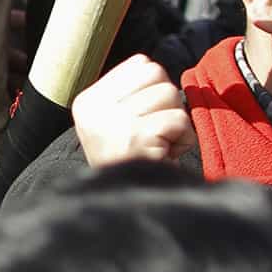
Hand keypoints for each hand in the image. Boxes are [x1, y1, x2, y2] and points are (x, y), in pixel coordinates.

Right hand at [71, 51, 190, 167]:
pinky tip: (166, 154)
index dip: (155, 89)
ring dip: (176, 123)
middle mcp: (96, 109)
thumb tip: (150, 64)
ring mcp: (115, 122)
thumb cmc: (128, 162)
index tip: (145, 118)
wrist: (126, 206)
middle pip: (158, 75)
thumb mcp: (112, 122)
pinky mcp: (138, 136)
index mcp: (88, 101)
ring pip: (170, 95)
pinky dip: (183, 139)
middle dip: (167, 103)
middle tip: (156, 131)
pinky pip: (179, 119)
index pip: (141, 64)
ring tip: (159, 144)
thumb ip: (128, 91)